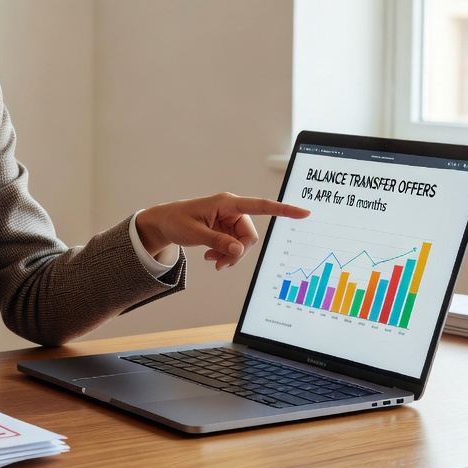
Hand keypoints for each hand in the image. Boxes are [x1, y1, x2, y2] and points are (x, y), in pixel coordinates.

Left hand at [135, 193, 309, 270]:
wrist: (164, 222)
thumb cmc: (176, 221)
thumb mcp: (195, 233)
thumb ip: (218, 242)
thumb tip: (239, 251)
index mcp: (226, 203)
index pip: (260, 206)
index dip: (283, 210)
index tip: (303, 212)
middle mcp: (231, 209)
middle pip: (249, 235)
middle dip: (238, 252)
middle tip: (219, 265)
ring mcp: (229, 219)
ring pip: (243, 243)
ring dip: (230, 255)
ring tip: (211, 261)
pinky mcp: (225, 228)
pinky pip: (235, 245)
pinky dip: (225, 254)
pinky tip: (210, 257)